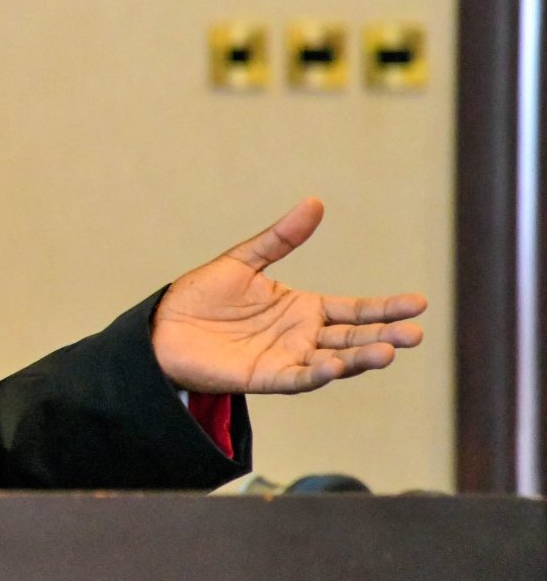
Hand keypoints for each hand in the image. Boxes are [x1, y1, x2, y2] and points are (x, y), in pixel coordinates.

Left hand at [151, 197, 426, 394]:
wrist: (162, 326)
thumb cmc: (202, 295)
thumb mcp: (244, 260)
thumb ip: (281, 237)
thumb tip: (315, 203)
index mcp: (304, 308)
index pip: (356, 309)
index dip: (386, 308)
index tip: (418, 303)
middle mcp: (302, 336)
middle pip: (353, 337)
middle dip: (385, 336)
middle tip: (415, 334)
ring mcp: (287, 358)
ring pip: (334, 361)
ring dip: (360, 359)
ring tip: (388, 353)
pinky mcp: (265, 377)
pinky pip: (298, 378)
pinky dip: (317, 374)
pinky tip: (335, 366)